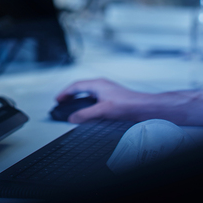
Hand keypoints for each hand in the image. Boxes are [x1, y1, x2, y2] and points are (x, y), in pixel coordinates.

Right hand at [55, 78, 202, 124]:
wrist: (144, 108)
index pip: (76, 86)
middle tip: (62, 102)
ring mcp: (108, 90)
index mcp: (98, 84)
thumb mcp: (102, 111)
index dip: (65, 93)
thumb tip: (73, 119)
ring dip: (79, 99)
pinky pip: (95, 98)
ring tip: (72, 107)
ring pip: (88, 92)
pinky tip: (88, 111)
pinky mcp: (112, 97)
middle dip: (70, 95)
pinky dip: (87, 103)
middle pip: (81, 88)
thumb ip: (85, 115)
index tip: (58, 100)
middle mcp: (102, 85)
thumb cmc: (128, 105)